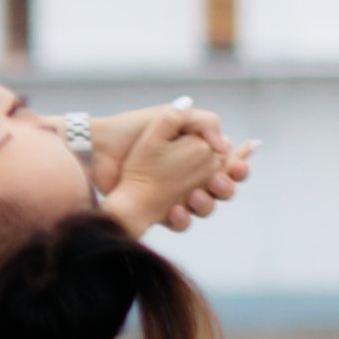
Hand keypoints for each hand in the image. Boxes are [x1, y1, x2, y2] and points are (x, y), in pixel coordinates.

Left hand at [111, 117, 256, 235]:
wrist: (99, 150)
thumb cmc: (133, 130)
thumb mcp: (171, 116)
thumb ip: (203, 122)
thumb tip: (224, 146)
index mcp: (195, 151)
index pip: (228, 162)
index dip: (239, 166)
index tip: (239, 164)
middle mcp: (189, 175)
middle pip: (222, 188)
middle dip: (226, 186)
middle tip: (217, 180)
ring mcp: (175, 194)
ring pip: (205, 207)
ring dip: (207, 204)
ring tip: (195, 195)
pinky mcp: (159, 211)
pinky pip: (180, 222)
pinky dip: (182, 218)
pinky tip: (174, 209)